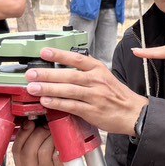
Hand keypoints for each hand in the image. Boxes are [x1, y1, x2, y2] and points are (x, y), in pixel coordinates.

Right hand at [12, 120, 77, 165]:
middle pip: (28, 149)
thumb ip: (30, 149)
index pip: (16, 150)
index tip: (30, 124)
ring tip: (55, 132)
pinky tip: (63, 141)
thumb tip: (31, 124)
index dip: (23, 134)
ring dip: (50, 136)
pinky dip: (60, 144)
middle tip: (46, 126)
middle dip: (38, 133)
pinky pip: (57, 155)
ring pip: (43, 150)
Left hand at [24, 48, 147, 135]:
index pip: (77, 58)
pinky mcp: (92, 111)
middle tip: (31, 73)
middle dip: (47, 74)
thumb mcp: (104, 76)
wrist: (134, 113)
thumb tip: (63, 68)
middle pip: (68, 75)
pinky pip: (72, 106)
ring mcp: (94, 96)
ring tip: (33, 87)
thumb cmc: (117, 95)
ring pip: (68, 90)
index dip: (59, 55)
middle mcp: (96, 81)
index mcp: (98, 69)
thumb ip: (86, 71)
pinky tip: (46, 101)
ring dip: (49, 88)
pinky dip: (58, 103)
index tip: (44, 52)